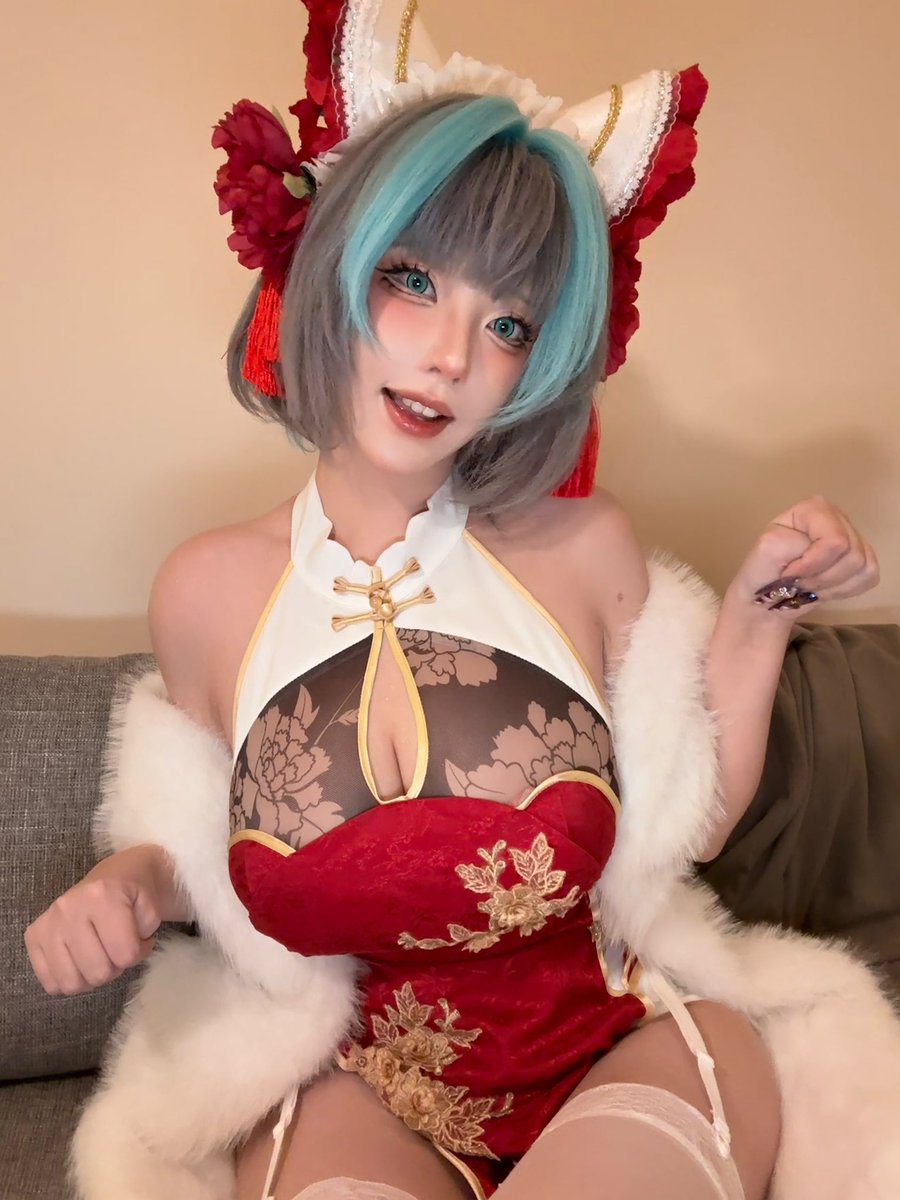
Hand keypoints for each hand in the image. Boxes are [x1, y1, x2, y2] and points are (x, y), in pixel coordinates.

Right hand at [24, 845, 167, 994]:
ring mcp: (47, 923)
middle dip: (114, 968)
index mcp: (102, 896)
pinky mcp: (33, 936)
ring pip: (71, 983)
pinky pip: (50, 983)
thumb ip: (144, 936)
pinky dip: (70, 978)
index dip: (138, 953)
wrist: (112, 878)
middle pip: (98, 973)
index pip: (126, 955)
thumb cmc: (132, 897)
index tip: (138, 940)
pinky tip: (79, 959)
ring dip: (90, 977)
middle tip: (116, 949)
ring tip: (98, 954)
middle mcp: (69, 908)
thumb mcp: (151, 910)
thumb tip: (122, 958)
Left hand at [731, 496, 878, 616]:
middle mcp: (838, 517)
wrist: (766, 598)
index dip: (812, 564)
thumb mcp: (765, 550)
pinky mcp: (862, 560)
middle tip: (799, 581)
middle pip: (852, 554)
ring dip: (832, 585)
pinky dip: (844, 590)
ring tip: (810, 584)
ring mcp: (853, 537)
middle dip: (822, 577)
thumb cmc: (763, 571)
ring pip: (862, 567)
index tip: (789, 573)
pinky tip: (825, 588)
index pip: (834, 540)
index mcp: (814, 508)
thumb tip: (811, 554)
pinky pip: (869, 577)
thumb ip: (789, 545)